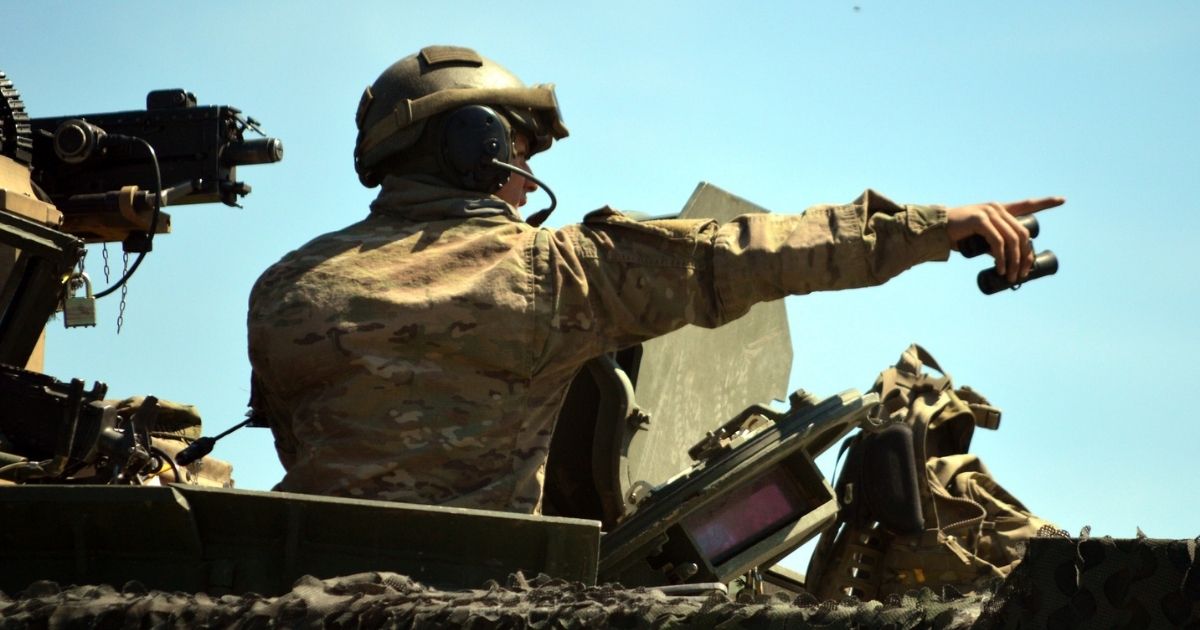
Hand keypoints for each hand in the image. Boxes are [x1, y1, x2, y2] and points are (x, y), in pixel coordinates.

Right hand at [947, 197, 1064, 282]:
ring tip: (1011, 276)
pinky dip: (1002, 258)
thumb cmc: (956, 235)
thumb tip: (1006, 259)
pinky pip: (997, 243)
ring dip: (1015, 261)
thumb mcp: (980, 238)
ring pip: (1012, 239)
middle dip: (1026, 256)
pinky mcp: (980, 221)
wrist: (935, 230)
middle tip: (1022, 274)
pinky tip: (1001, 268)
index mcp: (999, 210)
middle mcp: (997, 208)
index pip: (1027, 204)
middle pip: (1022, 233)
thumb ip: (993, 243)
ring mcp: (989, 213)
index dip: (1046, 202)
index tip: (1062, 200)